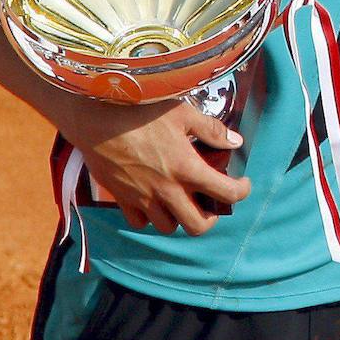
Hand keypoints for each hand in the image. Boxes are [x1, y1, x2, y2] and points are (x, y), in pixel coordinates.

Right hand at [62, 97, 251, 235]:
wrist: (97, 120)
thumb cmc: (141, 112)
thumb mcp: (183, 113)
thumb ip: (211, 130)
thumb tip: (235, 141)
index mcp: (187, 168)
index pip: (226, 193)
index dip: (242, 191)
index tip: (242, 183)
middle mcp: (167, 189)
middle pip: (197, 226)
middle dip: (210, 218)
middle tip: (210, 202)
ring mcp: (143, 198)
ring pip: (168, 227)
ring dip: (179, 217)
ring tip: (182, 200)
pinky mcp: (123, 198)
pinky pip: (141, 221)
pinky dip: (151, 216)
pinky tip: (155, 199)